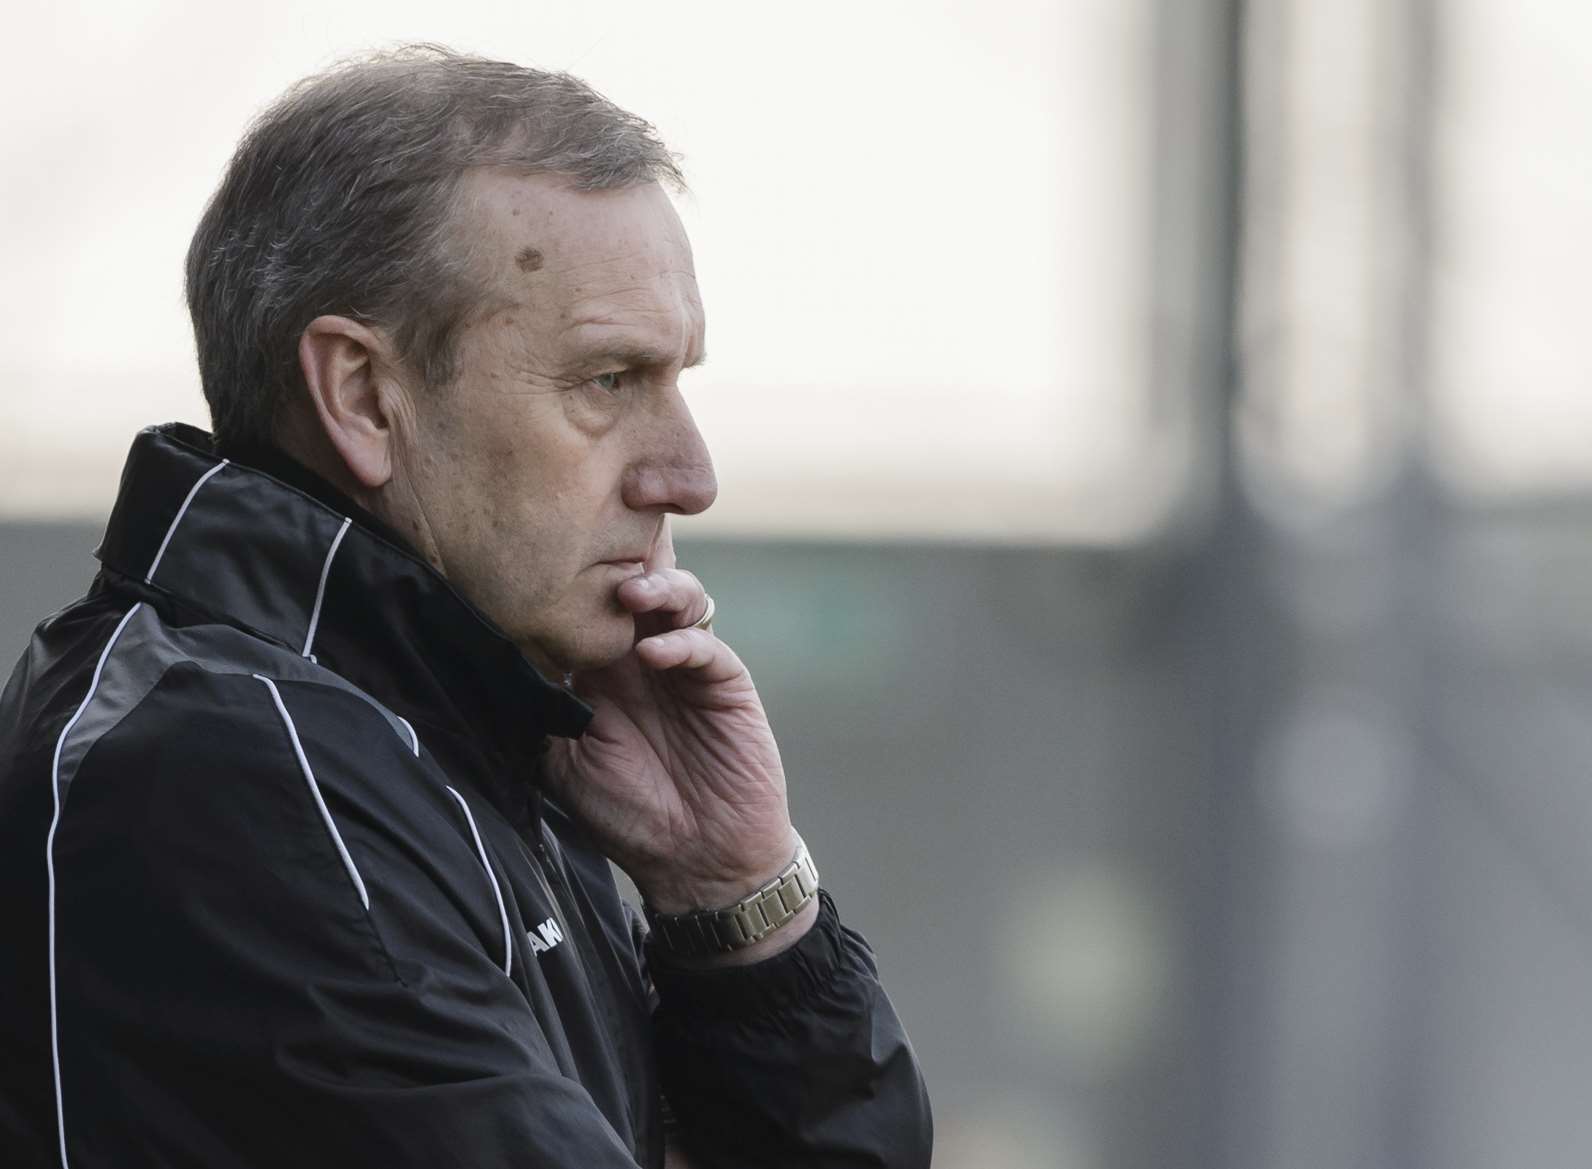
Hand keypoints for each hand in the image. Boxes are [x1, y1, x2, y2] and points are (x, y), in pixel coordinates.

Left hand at [542, 519, 801, 921]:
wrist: (697, 858)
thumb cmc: (627, 816)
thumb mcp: (562, 764)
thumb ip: (542, 711)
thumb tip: (500, 663)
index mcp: (599, 671)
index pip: (587, 606)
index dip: (574, 578)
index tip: (546, 557)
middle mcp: (641, 657)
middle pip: (634, 584)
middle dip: (620, 560)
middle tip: (599, 551)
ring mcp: (685, 664)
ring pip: (676, 597)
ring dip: (655, 587)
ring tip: (630, 595)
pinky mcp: (724, 680)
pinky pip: (704, 643)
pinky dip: (681, 640)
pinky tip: (655, 655)